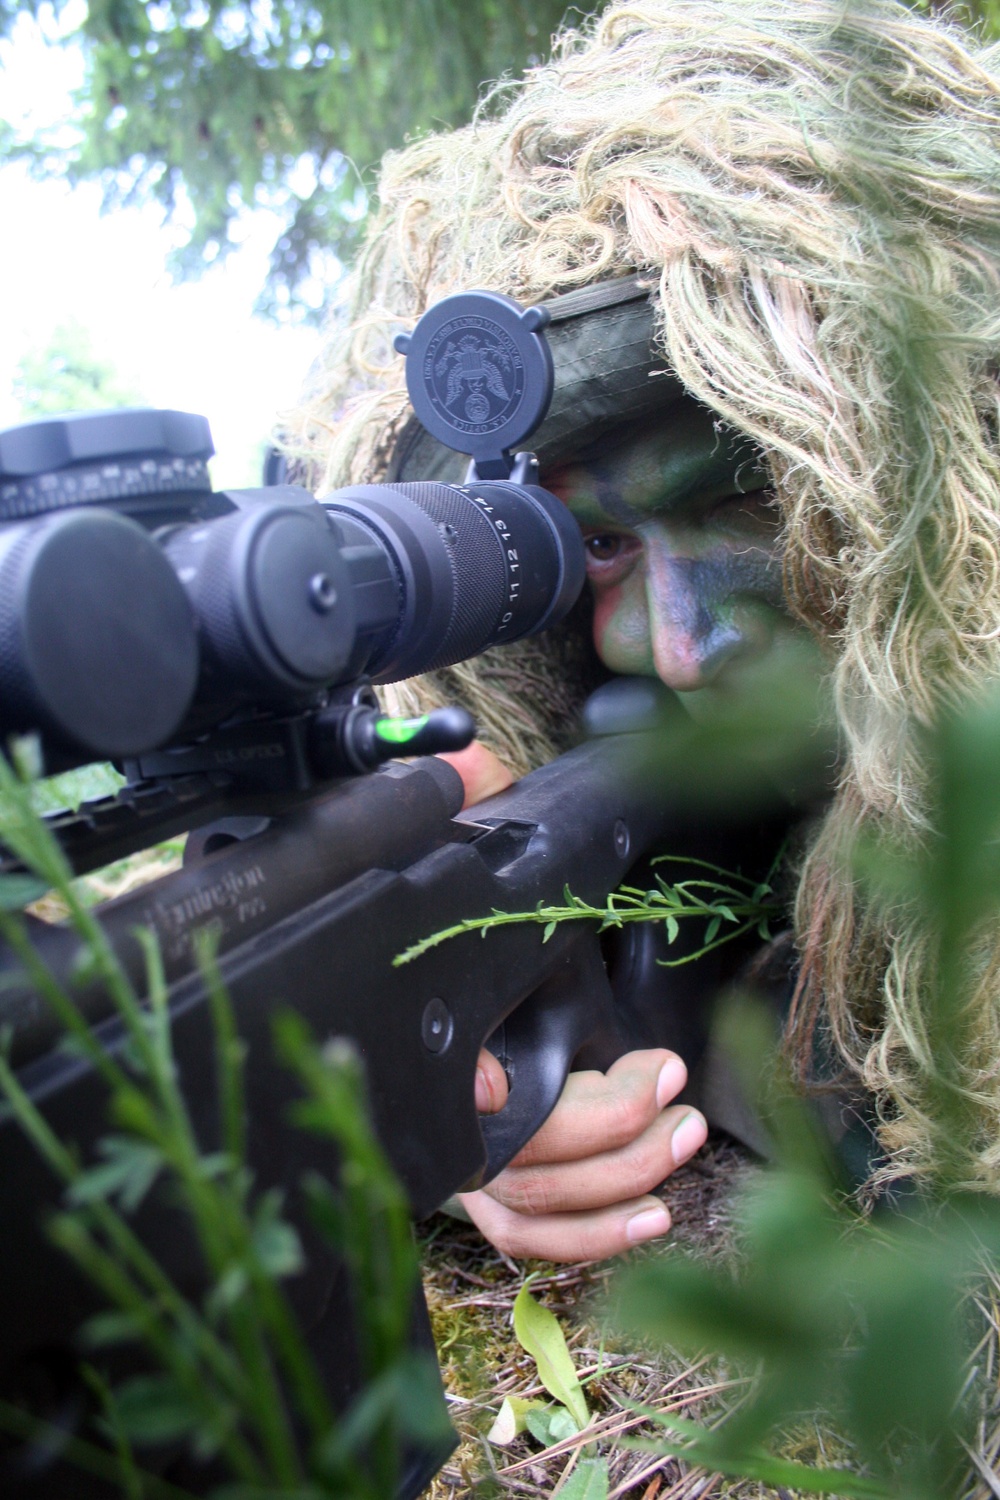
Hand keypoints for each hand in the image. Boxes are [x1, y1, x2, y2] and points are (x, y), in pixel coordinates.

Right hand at [439, 740, 707, 1261]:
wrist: (457, 978)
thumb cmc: (470, 922)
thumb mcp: (476, 869)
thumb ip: (465, 820)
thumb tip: (471, 767)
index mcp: (434, 1029)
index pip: (437, 1070)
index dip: (468, 1087)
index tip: (500, 1085)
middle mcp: (438, 1108)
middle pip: (507, 1157)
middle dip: (602, 1126)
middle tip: (671, 1083)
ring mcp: (464, 1162)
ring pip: (529, 1206)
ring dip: (618, 1177)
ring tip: (686, 1131)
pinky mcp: (496, 1194)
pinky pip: (533, 1240)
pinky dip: (595, 1239)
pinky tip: (657, 1215)